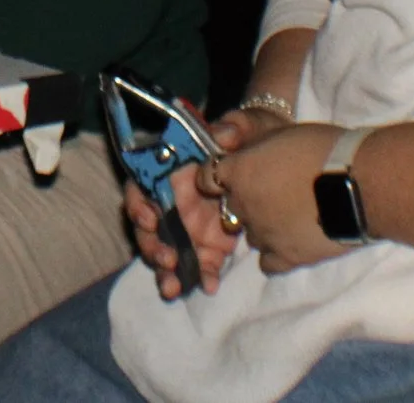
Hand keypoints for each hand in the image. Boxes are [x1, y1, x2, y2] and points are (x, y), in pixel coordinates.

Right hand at [121, 102, 295, 298]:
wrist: (274, 158)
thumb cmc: (251, 135)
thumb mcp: (244, 125)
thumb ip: (233, 128)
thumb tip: (223, 135)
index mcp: (174, 170)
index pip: (143, 186)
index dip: (139, 204)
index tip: (150, 219)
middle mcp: (175, 200)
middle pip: (150, 226)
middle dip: (152, 246)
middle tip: (166, 258)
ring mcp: (191, 225)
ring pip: (169, 250)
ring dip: (167, 270)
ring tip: (173, 287)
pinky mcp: (211, 244)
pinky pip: (200, 264)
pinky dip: (201, 276)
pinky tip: (208, 286)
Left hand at [209, 122, 345, 275]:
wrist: (358, 184)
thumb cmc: (324, 149)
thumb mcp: (282, 134)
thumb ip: (258, 148)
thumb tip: (250, 155)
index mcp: (239, 172)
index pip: (207, 178)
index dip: (218, 176)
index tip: (233, 174)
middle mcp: (243, 206)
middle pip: (230, 208)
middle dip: (245, 201)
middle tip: (273, 193)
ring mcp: (263, 235)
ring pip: (250, 235)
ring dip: (262, 227)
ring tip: (289, 217)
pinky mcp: (287, 258)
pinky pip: (268, 262)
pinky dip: (276, 254)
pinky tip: (292, 241)